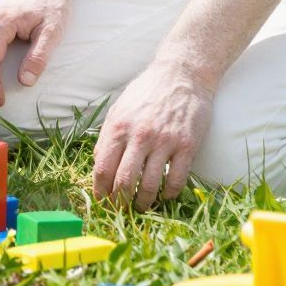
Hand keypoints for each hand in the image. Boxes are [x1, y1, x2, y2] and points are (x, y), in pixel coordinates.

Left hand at [92, 57, 214, 208]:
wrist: (182, 74)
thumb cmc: (147, 91)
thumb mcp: (119, 108)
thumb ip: (108, 136)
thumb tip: (98, 164)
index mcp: (118, 127)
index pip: (103, 169)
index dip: (100, 192)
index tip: (102, 202)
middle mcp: (140, 136)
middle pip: (123, 182)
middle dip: (119, 203)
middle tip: (120, 211)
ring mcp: (164, 142)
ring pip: (149, 186)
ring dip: (143, 203)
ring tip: (141, 206)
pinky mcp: (187, 146)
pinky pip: (176, 180)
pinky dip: (169, 194)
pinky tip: (165, 195)